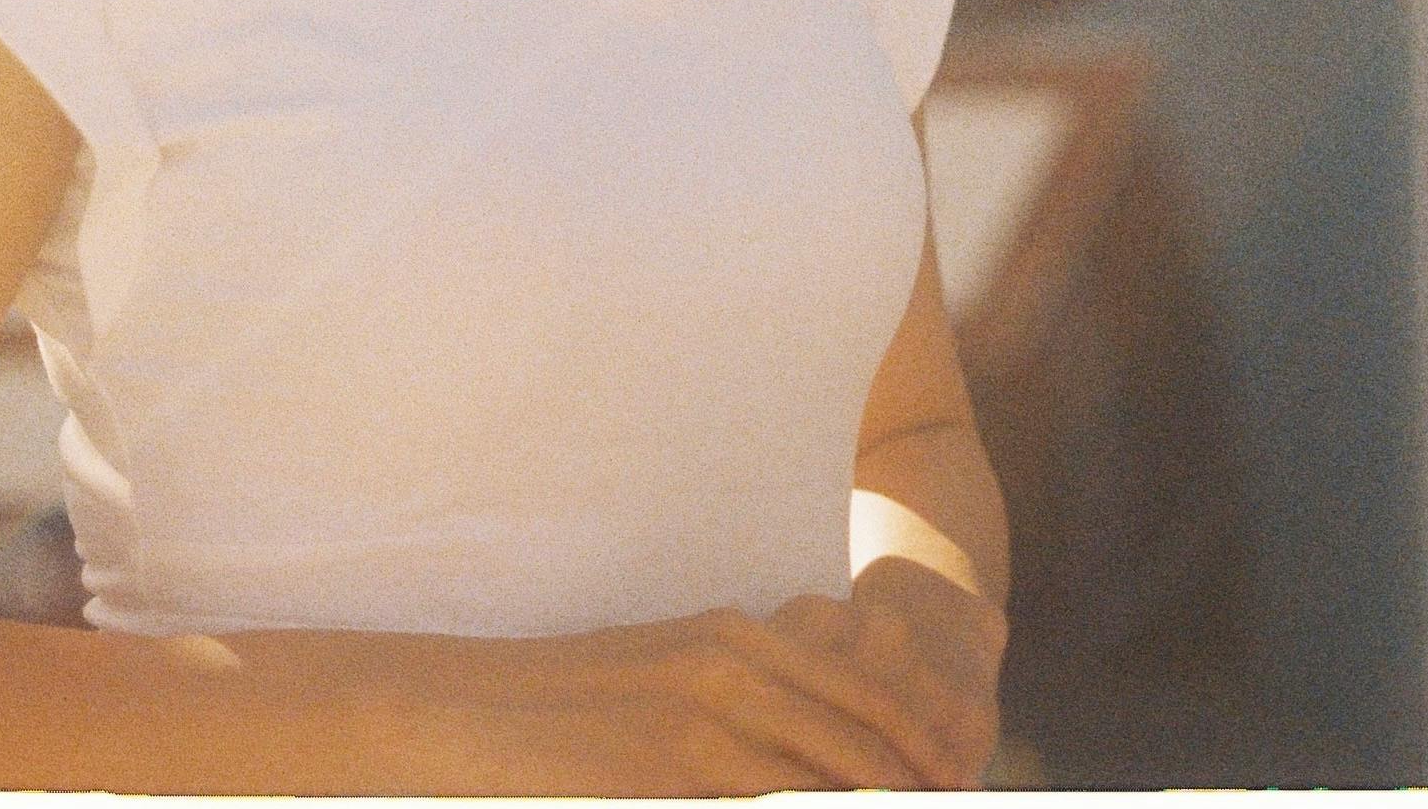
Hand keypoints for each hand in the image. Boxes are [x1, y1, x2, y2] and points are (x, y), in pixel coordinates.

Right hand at [380, 581, 997, 795]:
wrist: (467, 708)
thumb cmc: (558, 709)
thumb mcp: (662, 684)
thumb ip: (732, 705)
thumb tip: (792, 760)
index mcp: (736, 636)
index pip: (861, 692)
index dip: (916, 746)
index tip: (951, 783)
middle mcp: (736, 660)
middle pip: (866, 733)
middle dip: (917, 783)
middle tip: (960, 804)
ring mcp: (708, 709)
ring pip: (833, 772)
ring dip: (882, 800)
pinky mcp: (676, 760)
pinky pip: (775, 800)